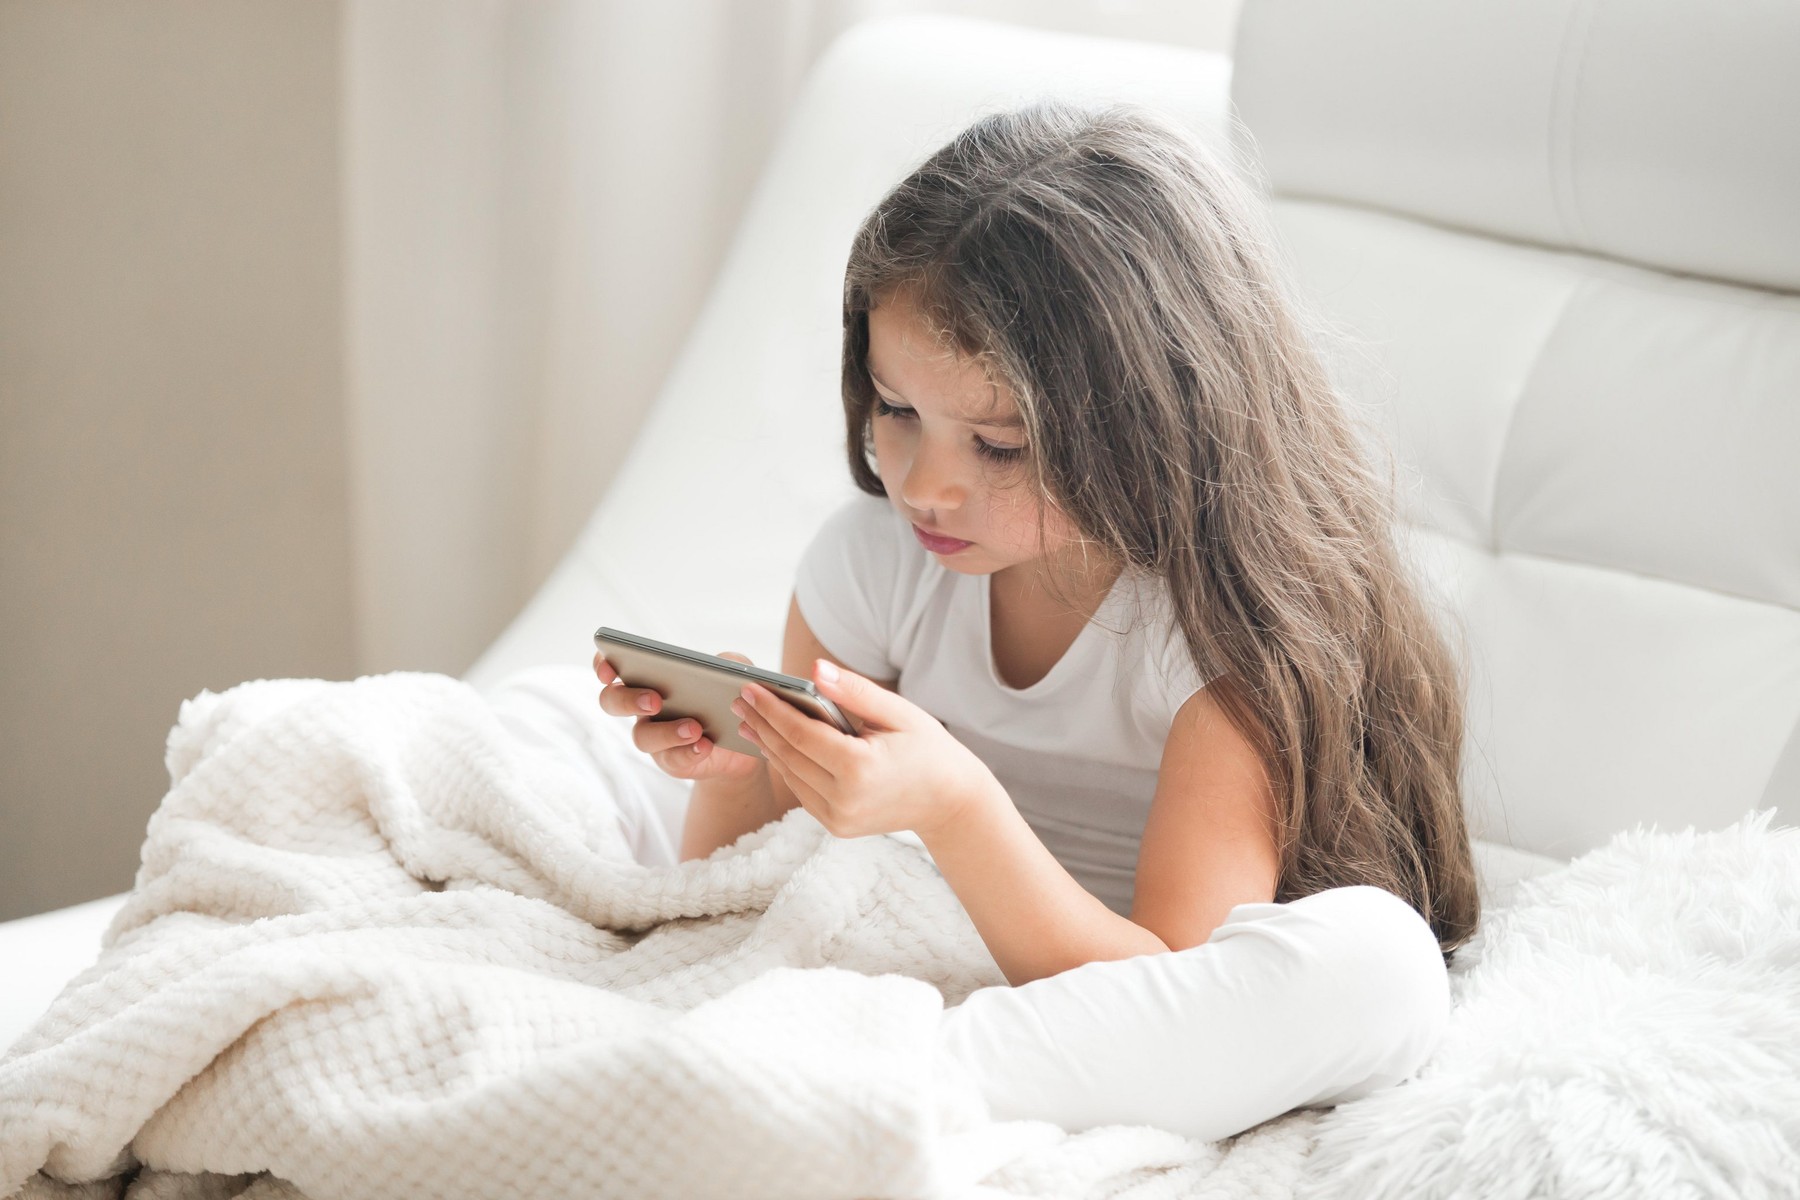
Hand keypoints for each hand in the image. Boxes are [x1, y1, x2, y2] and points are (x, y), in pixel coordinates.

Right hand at [594, 649, 761, 783]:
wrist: (743, 740)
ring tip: (695, 727)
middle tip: (655, 700)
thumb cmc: (726, 698)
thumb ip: (728, 662)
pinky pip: (671, 759)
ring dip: (667, 731)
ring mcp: (653, 736)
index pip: (611, 668)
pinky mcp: (671, 760)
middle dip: (628, 700)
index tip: (609, 669)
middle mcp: (641, 707)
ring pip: (642, 736)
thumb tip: (720, 664)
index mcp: (647, 677)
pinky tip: (704, 745)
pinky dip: (687, 751)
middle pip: (613, 702)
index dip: (603, 665)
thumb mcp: (732, 674)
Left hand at [730, 659, 1000, 840]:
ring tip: (749, 719)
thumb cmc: (928, 749)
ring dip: (768, 746)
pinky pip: (802, 791)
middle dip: (762, 724)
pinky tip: (773, 744)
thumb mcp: (898, 712)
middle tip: (739, 698)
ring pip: (790, 776)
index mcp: (859, 769)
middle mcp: (844, 800)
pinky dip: (786, 766)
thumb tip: (813, 671)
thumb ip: (854, 692)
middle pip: (789, 755)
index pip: (801, 734)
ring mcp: (839, 819)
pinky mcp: (837, 826)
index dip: (772, 710)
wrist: (950, 802)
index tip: (750, 688)